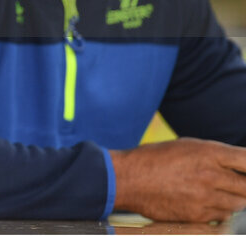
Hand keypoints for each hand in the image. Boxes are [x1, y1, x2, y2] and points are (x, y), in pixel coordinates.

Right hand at [111, 138, 245, 222]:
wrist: (129, 179)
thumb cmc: (156, 158)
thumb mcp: (187, 146)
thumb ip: (215, 155)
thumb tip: (240, 164)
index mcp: (209, 153)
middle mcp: (210, 175)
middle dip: (244, 185)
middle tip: (236, 183)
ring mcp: (205, 198)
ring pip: (239, 204)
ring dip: (235, 199)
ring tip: (220, 192)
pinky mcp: (198, 215)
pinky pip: (223, 216)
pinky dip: (221, 211)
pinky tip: (208, 202)